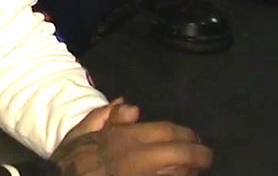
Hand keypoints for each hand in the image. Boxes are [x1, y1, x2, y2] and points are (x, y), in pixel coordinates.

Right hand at [51, 100, 211, 175]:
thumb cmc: (70, 163)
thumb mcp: (78, 134)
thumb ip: (102, 117)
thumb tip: (132, 107)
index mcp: (124, 138)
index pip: (167, 132)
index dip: (187, 135)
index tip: (196, 139)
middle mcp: (139, 157)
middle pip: (180, 152)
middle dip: (199, 154)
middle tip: (206, 156)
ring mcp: (144, 175)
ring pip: (179, 172)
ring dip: (190, 170)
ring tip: (196, 169)